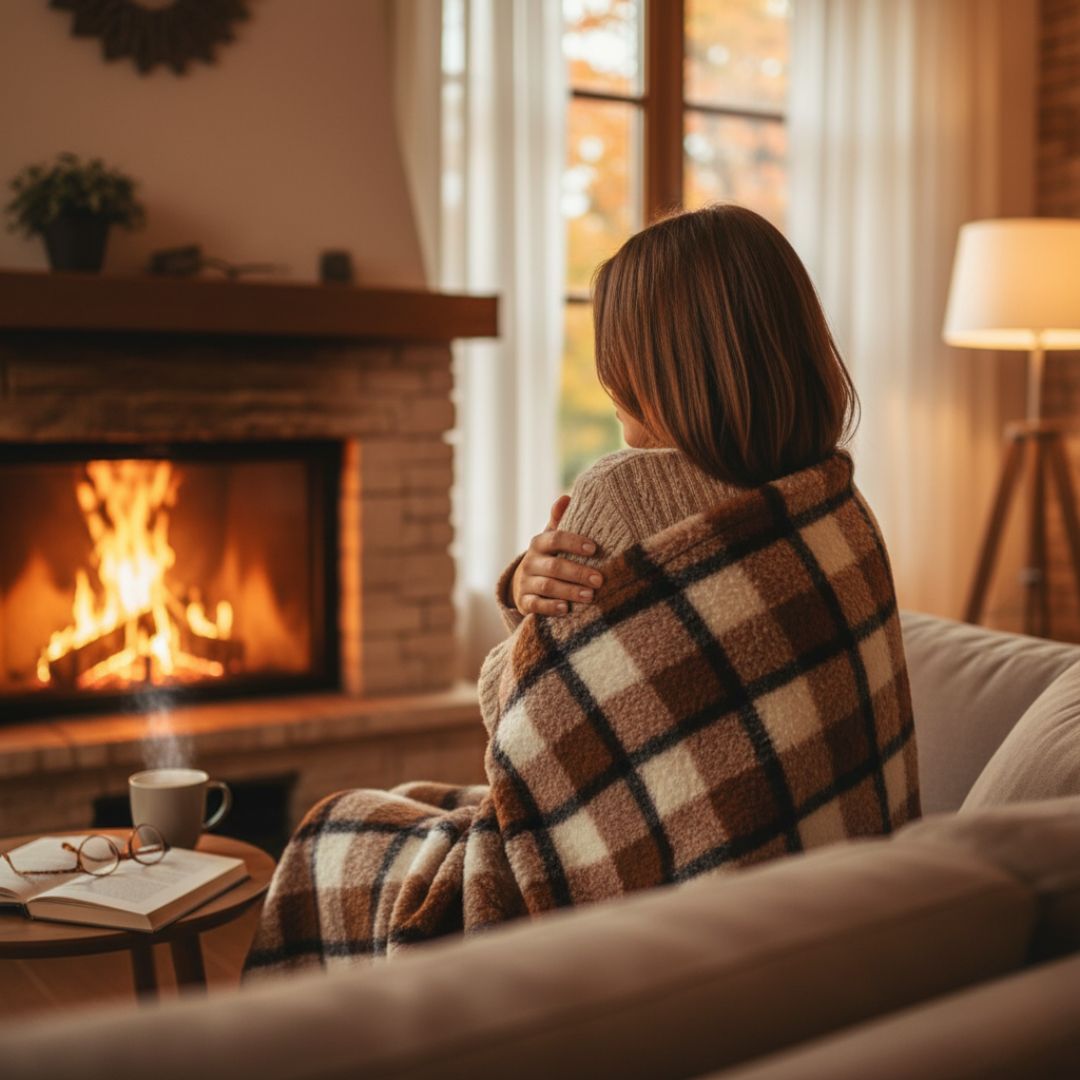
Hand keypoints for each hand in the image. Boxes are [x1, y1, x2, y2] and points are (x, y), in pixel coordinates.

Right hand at [511, 496, 603, 616]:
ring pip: (547, 586)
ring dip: (569, 591)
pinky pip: (535, 605)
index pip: (556, 538)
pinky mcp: (524, 602)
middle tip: (600, 579)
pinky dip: (550, 607)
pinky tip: (566, 609)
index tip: (594, 549)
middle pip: (554, 566)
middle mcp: (530, 562)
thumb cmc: (548, 558)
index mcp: (539, 543)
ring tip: (590, 596)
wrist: (523, 584)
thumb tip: (566, 496)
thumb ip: (559, 521)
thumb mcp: (552, 539)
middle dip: (578, 572)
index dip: (574, 543)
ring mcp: (526, 582)